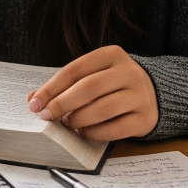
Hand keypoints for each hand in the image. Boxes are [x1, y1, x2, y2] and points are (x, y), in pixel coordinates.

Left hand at [27, 45, 158, 141]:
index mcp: (111, 55)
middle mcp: (128, 72)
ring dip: (78, 119)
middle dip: (62, 104)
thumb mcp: (91, 75)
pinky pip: (115, 129)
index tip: (34, 103)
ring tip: (67, 123)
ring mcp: (140, 95)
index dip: (51, 88)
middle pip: (88, 88)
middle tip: (46, 116)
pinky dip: (94, 133)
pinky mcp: (145, 118)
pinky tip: (84, 132)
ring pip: (102, 109)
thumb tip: (33, 100)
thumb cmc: (112, 84)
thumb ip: (64, 85)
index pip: (75, 70)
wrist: (153, 93)